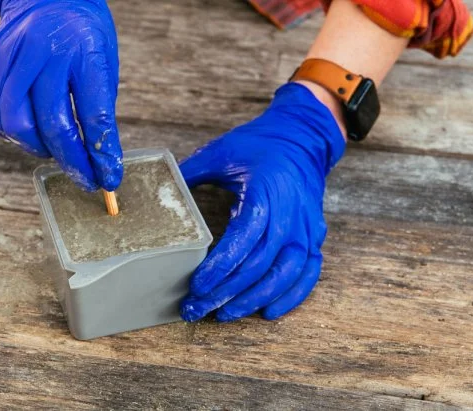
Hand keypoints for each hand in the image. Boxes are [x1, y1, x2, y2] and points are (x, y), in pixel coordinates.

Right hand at [0, 0, 122, 190]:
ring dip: (39, 149)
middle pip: (52, 124)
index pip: (94, 115)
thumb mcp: (104, 63)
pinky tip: (32, 133)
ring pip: (16, 123)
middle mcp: (43, 54)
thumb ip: (99, 108)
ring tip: (56, 152)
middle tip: (85, 179)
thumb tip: (98, 158)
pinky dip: (14, 133)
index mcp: (83, 52)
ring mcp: (12, 59)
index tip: (109, 178)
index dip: (102, 155)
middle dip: (71, 162)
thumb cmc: (83, 33)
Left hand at [179, 83, 345, 321]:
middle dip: (227, 292)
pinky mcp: (314, 236)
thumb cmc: (259, 145)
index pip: (243, 240)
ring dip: (254, 299)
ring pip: (285, 274)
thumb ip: (189, 174)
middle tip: (198, 309)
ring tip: (226, 314)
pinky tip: (268, 312)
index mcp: (264, 194)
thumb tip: (158, 193)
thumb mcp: (221, 153)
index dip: (219, 268)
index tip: (196, 287)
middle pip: (259, 265)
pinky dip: (291, 296)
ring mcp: (306, 228)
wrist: (301, 138)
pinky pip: (307, 273)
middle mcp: (289, 216)